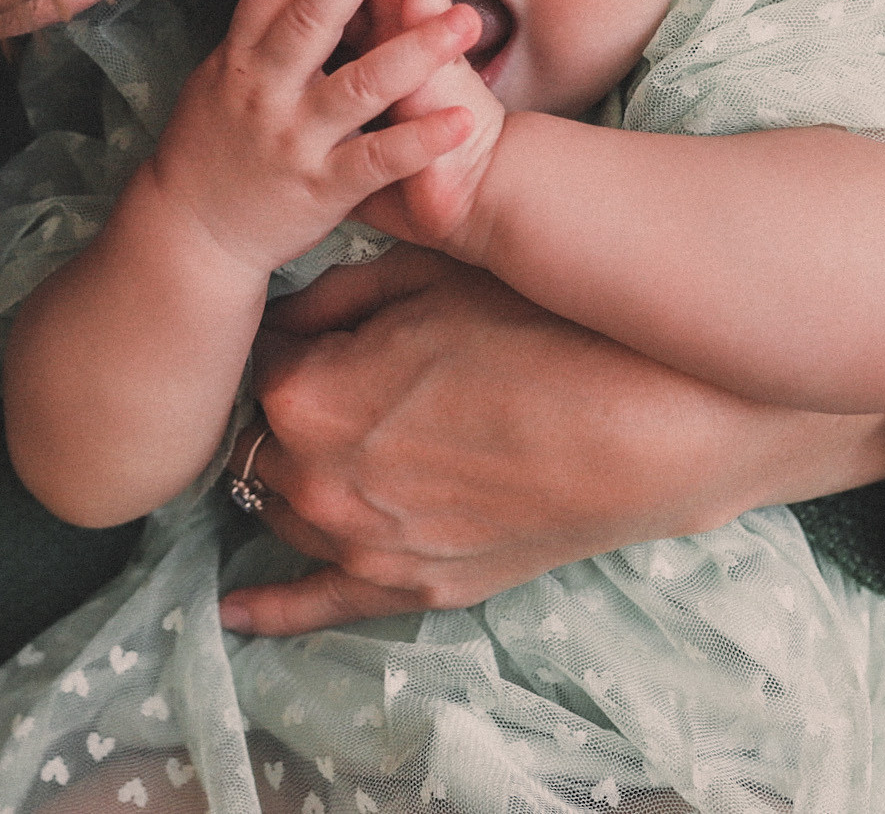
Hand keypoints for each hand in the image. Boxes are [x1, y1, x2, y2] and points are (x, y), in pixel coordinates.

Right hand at [140, 0, 475, 273]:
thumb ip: (250, 36)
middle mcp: (265, 92)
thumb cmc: (209, 149)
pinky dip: (422, 141)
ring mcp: (295, 140)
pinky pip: (379, 160)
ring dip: (416, 51)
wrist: (191, 235)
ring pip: (361, 86)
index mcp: (239, 61)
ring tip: (465, 21)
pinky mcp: (322, 187)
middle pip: (313, 18)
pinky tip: (461, 120)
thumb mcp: (215, 82)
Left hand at [218, 245, 884, 634]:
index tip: (305, 327)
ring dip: (289, 476)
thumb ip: (331, 294)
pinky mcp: (413, 586)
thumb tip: (278, 312)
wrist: (650, 422)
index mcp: (305, 398)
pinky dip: (271, 605)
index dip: (283, 339)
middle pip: (260, 441)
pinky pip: (316, 603)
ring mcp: (363, 545)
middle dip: (282, 410)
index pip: (255, 364)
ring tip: (317, 445)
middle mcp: (317, 483)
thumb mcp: (426, 274)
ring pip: (284, 507)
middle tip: (325, 376)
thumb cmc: (545, 330)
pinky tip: (234, 610)